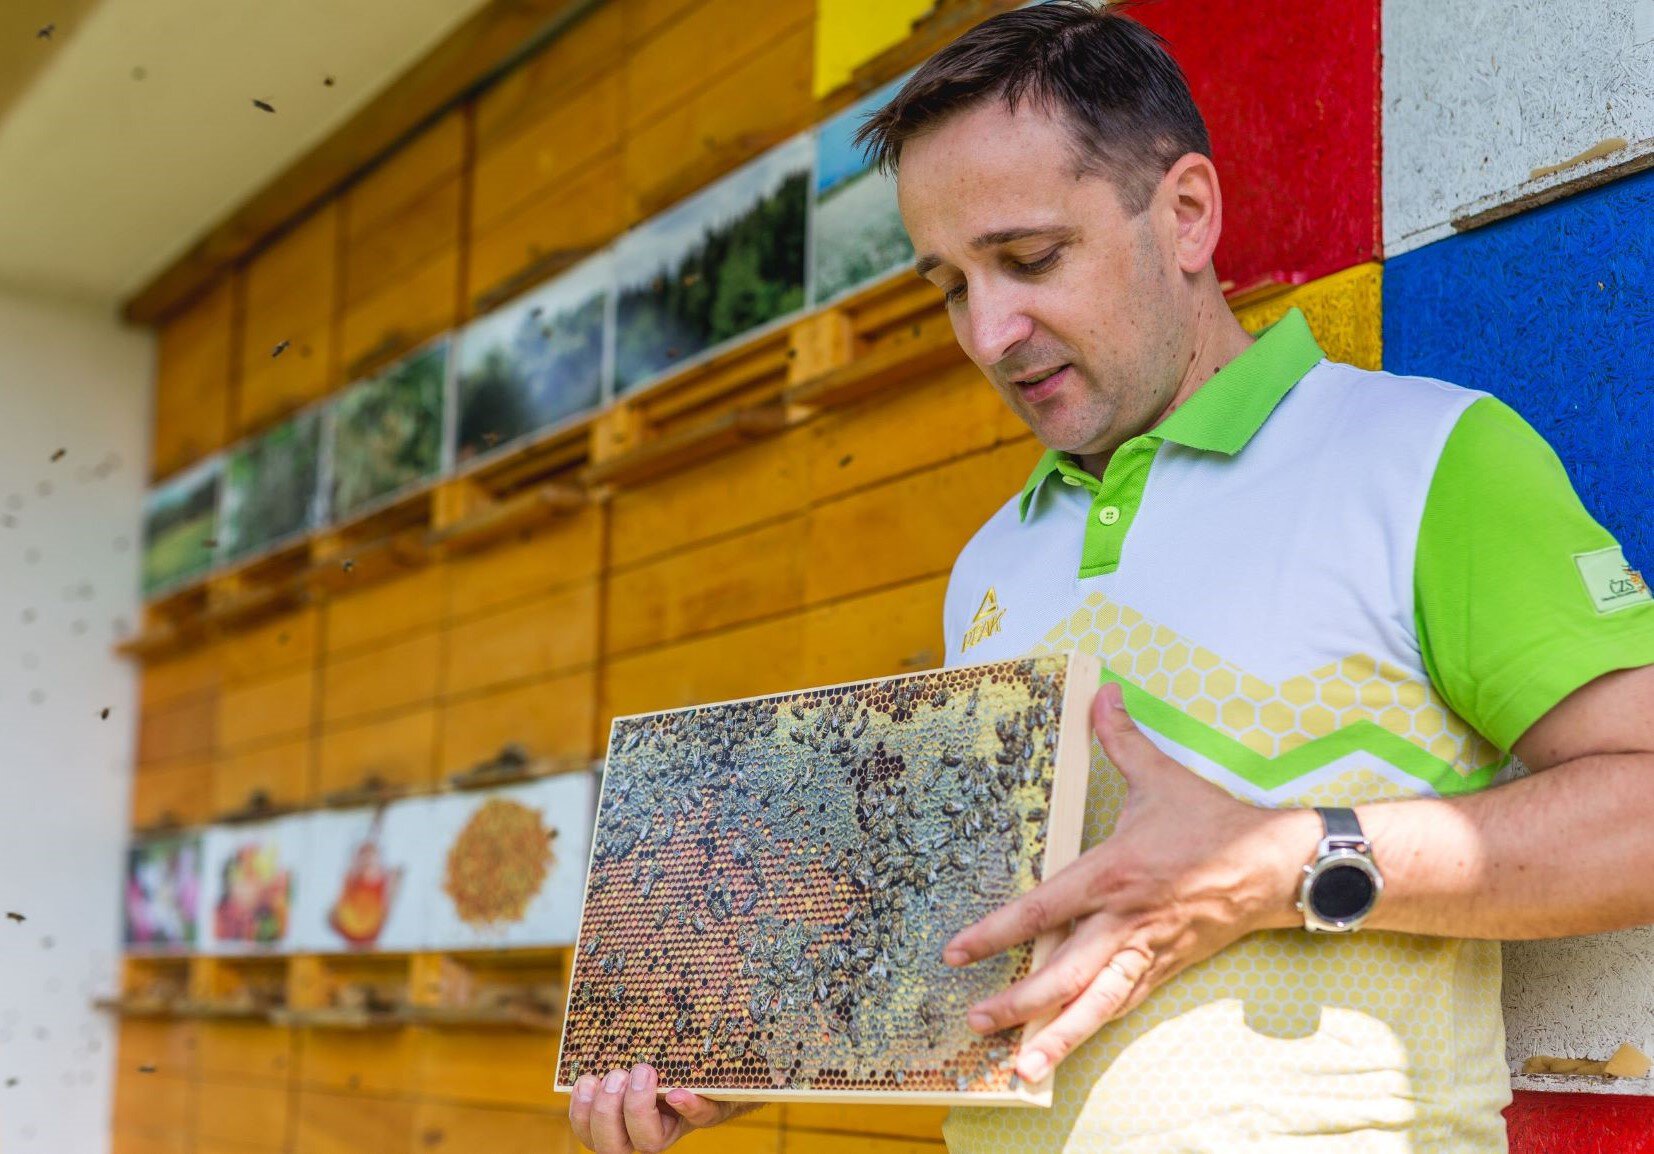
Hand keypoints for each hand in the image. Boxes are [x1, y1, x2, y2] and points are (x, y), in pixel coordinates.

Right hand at [570, 1063, 744, 1153]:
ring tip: (644, 1072)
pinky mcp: (709, 1113)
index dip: (581, 1114)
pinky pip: (701, 1116)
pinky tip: (680, 1092)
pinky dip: (689, 1106)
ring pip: (649, 1142)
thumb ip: (614, 1055)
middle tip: (617, 1076)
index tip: (587, 1080)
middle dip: (606, 1112)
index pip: (591, 1134)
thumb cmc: (663, 1058)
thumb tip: (587, 1068)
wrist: (716, 1063)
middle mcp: (644, 1131)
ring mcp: (675, 1126)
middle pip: (612, 1146)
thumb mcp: (641, 1056)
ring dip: (639, 1109)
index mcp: (621, 1121)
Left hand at [943, 680, 1318, 1083]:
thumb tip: (1101, 692)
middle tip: (976, 1020)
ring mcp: (1148, 951)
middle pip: (1064, 972)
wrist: (1278, 866)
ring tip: (1021, 1067)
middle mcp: (1125, 921)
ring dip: (1056, 1035)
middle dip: (1018, 1001)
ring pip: (1095, 1003)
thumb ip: (1121, 738)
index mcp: (1114, 874)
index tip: (957, 952)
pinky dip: (1094, 1027)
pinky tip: (1067, 1048)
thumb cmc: (1212, 822)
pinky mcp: (1168, 968)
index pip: (1043, 909)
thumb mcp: (1161, 775)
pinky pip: (1125, 1004)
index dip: (996, 932)